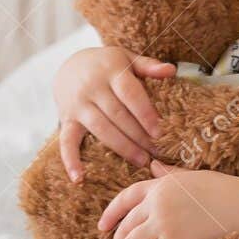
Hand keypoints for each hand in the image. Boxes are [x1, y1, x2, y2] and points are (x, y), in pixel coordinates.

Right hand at [53, 46, 175, 180]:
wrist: (68, 66)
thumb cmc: (106, 66)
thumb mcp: (127, 59)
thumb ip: (148, 65)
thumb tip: (172, 70)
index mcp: (110, 71)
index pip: (130, 93)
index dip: (145, 113)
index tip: (160, 132)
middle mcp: (92, 87)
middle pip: (118, 115)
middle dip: (139, 135)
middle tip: (157, 152)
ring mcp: (77, 105)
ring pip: (101, 129)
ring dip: (122, 147)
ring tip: (142, 161)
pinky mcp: (66, 119)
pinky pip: (66, 141)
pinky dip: (71, 160)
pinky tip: (79, 178)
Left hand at [98, 161, 238, 238]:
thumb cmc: (225, 190)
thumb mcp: (191, 176)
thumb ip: (168, 174)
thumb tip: (153, 166)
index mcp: (159, 185)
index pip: (125, 198)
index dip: (110, 214)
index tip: (102, 227)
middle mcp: (156, 202)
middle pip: (125, 227)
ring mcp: (164, 222)